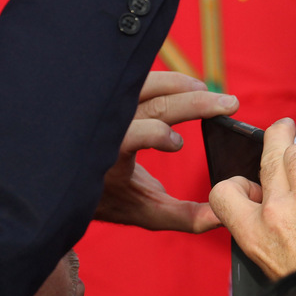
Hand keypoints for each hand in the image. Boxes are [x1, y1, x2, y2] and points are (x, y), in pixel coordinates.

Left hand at [94, 71, 237, 231]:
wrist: (66, 176)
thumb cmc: (108, 196)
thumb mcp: (146, 211)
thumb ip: (186, 216)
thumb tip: (223, 214)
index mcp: (107, 156)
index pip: (133, 134)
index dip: (159, 134)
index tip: (179, 144)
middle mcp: (103, 126)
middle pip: (152, 103)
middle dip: (194, 101)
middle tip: (229, 104)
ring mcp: (104, 105)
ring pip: (145, 82)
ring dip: (181, 84)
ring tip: (207, 91)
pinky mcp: (107, 93)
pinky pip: (139, 80)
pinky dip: (167, 81)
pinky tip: (189, 88)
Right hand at [209, 118, 295, 278]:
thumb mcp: (266, 263)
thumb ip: (259, 228)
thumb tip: (264, 196)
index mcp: (252, 231)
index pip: (224, 191)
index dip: (236, 185)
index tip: (248, 188)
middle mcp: (278, 212)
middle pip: (272, 153)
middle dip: (278, 134)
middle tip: (284, 127)